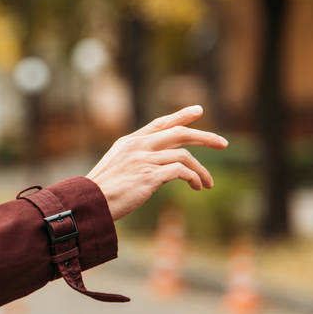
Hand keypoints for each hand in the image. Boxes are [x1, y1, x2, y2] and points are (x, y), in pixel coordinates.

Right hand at [86, 105, 227, 220]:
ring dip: (201, 170)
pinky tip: (197, 186)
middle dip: (205, 137)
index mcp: (129, 142)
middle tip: (223, 143)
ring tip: (207, 183)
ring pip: (184, 155)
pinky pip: (181, 171)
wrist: (89, 202)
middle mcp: (138, 146)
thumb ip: (138, 160)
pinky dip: (193, 177)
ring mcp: (144, 159)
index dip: (181, 116)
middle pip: (179, 133)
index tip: (198, 110)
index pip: (160, 123)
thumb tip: (164, 167)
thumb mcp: (117, 167)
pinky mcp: (150, 175)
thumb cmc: (100, 191)